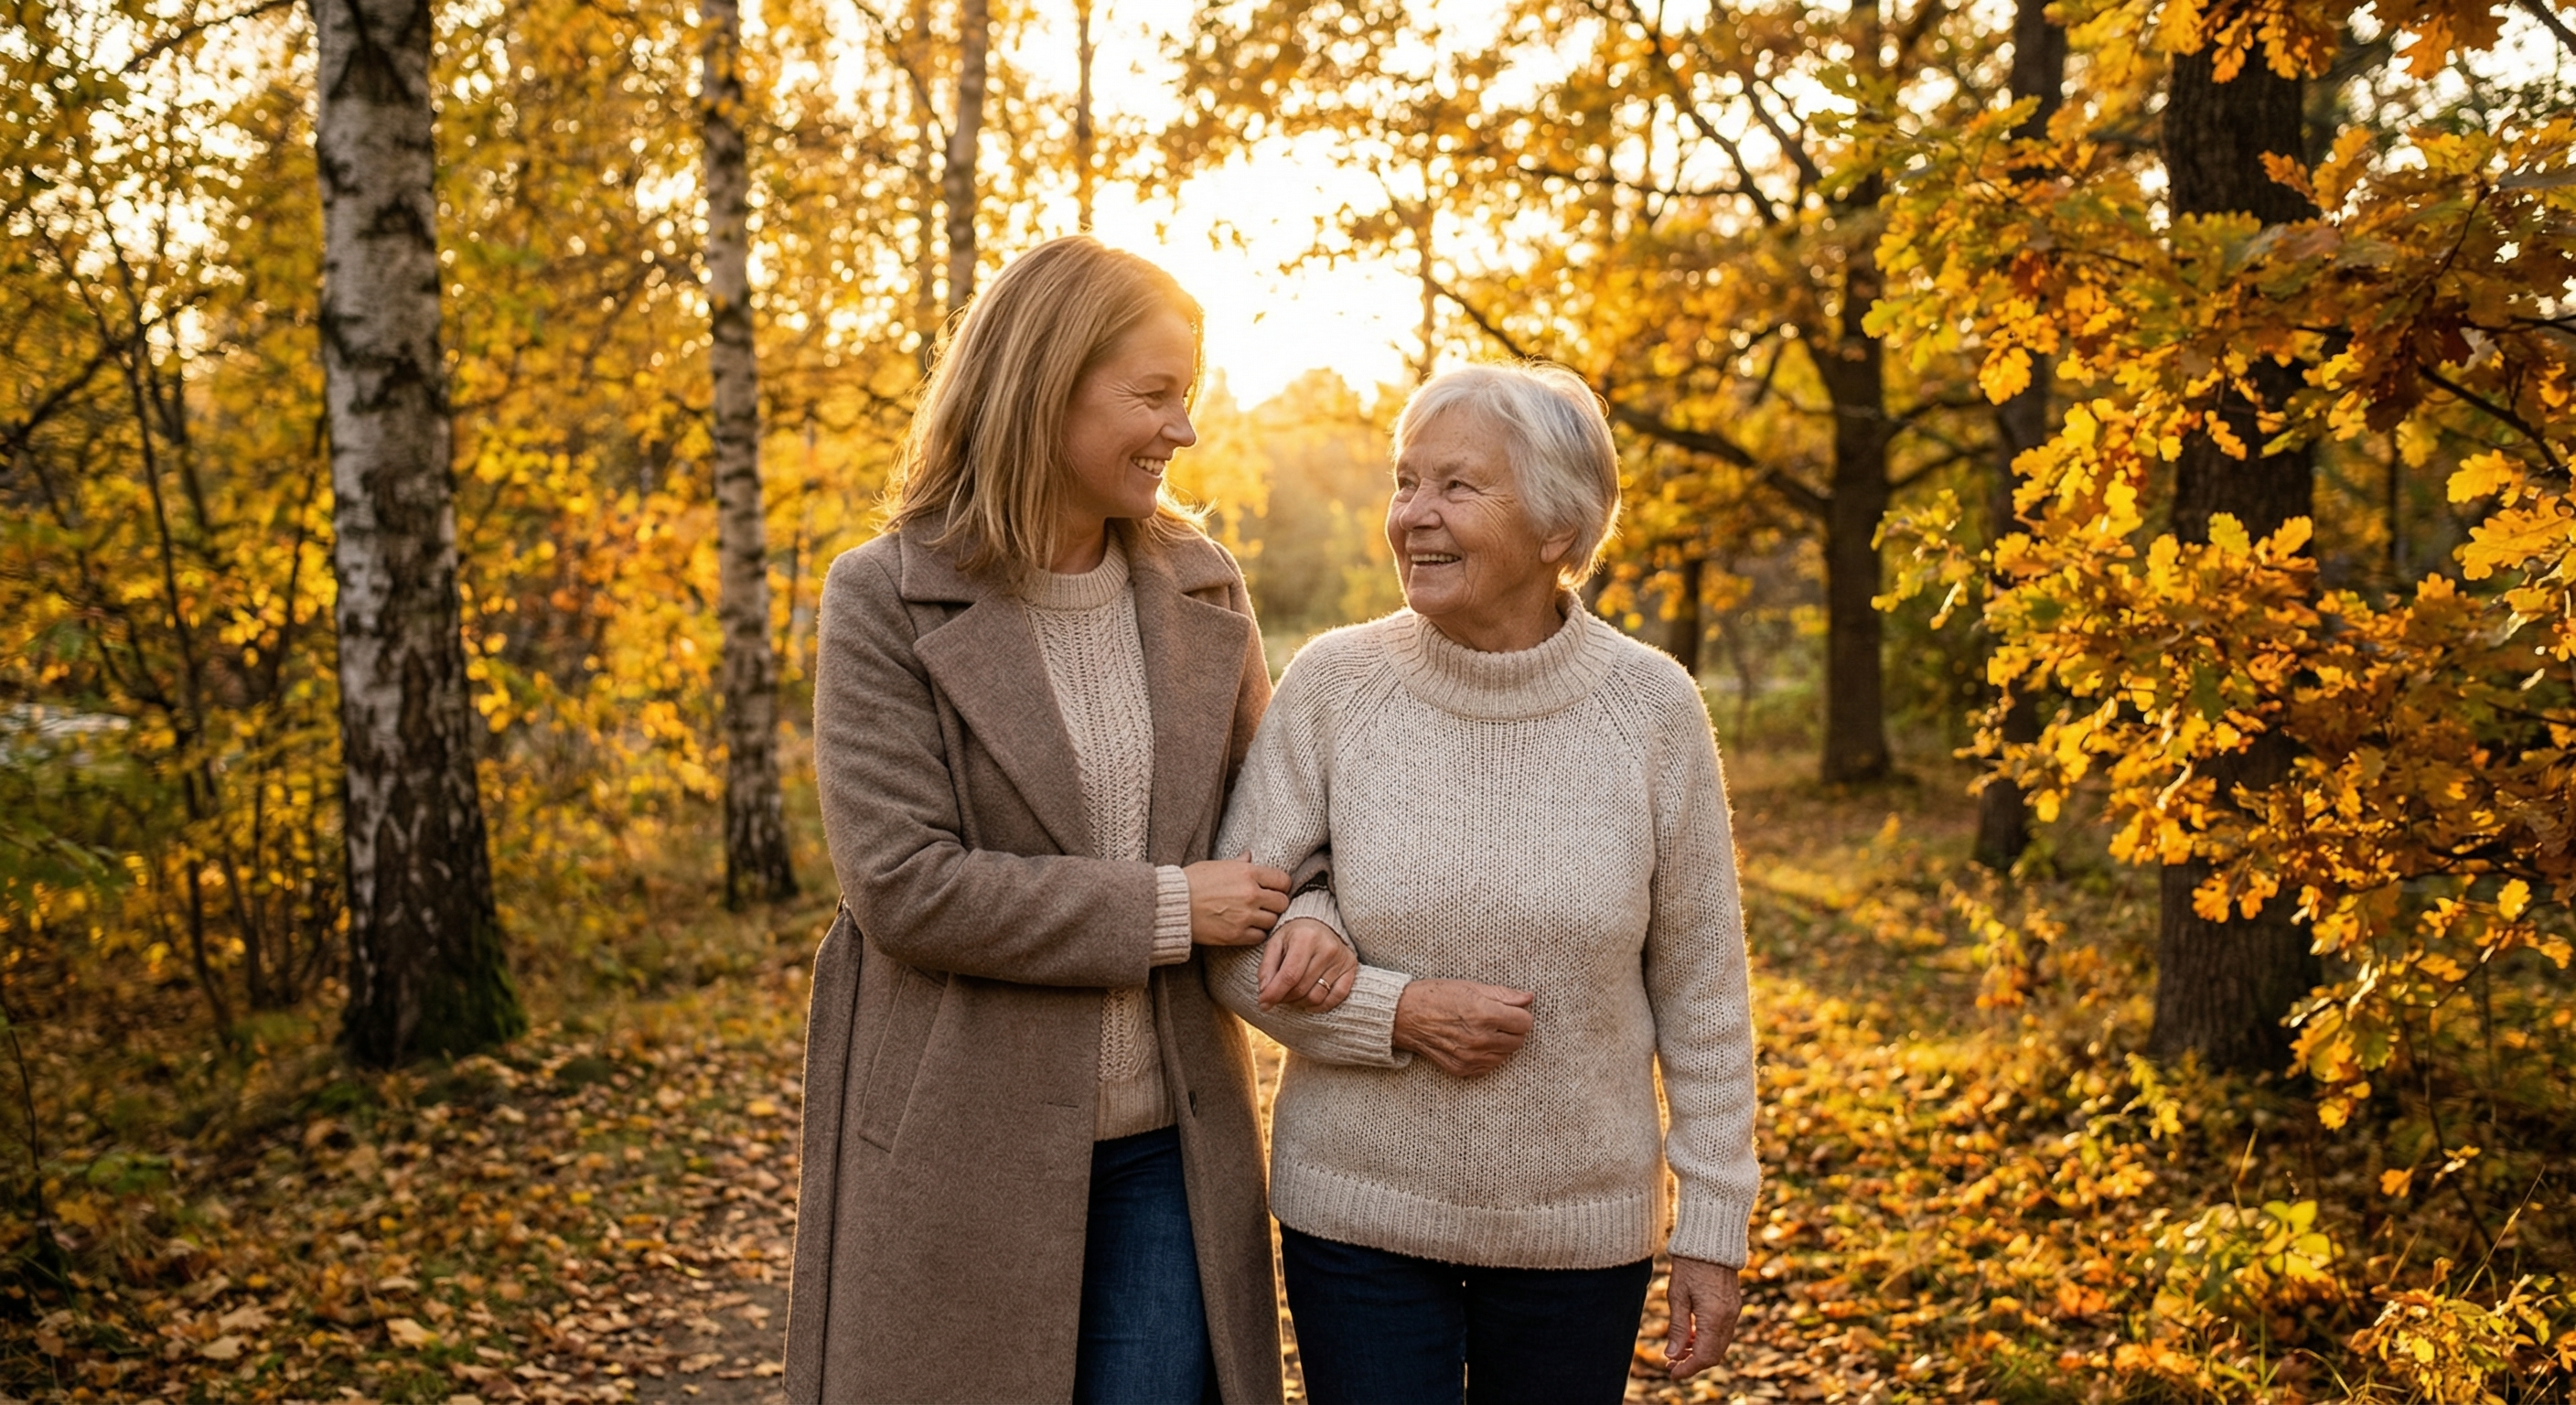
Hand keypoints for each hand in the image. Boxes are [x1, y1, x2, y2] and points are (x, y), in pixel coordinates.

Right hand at [1183, 855, 1289, 946]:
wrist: (1172, 905)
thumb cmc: (1192, 881)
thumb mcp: (1216, 865)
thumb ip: (1239, 863)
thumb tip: (1249, 856)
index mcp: (1248, 873)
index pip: (1283, 880)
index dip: (1281, 886)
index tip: (1274, 889)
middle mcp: (1251, 894)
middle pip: (1282, 902)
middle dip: (1276, 903)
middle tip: (1266, 904)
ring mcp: (1245, 916)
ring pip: (1272, 920)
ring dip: (1266, 919)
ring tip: (1254, 916)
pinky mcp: (1236, 935)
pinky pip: (1259, 936)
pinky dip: (1256, 933)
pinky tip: (1246, 927)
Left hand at [1256, 918, 1357, 1011]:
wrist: (1320, 924)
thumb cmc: (1294, 935)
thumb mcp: (1275, 944)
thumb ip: (1267, 968)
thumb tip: (1265, 993)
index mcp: (1306, 938)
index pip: (1289, 975)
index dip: (1274, 993)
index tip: (1263, 1004)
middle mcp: (1327, 948)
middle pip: (1302, 988)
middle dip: (1284, 998)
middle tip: (1276, 997)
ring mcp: (1341, 959)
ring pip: (1317, 996)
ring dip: (1300, 1003)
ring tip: (1291, 996)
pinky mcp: (1351, 968)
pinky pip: (1337, 997)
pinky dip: (1320, 1006)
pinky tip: (1309, 1002)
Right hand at [1389, 979, 1533, 1076]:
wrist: (1405, 1016)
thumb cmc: (1437, 996)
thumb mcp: (1471, 987)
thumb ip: (1504, 994)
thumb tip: (1529, 998)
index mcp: (1484, 1014)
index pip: (1525, 1022)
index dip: (1519, 1014)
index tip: (1510, 1010)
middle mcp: (1479, 1039)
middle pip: (1518, 1041)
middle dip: (1512, 1029)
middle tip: (1496, 1019)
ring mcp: (1470, 1058)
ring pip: (1506, 1055)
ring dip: (1500, 1043)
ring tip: (1482, 1029)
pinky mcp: (1462, 1070)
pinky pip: (1489, 1066)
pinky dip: (1487, 1056)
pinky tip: (1473, 1042)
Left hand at [1663, 1256, 1742, 1378]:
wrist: (1711, 1237)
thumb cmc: (1689, 1264)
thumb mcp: (1677, 1295)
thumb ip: (1678, 1328)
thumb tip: (1673, 1355)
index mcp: (1714, 1317)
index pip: (1704, 1356)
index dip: (1687, 1368)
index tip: (1671, 1373)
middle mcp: (1729, 1317)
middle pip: (1714, 1354)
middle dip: (1694, 1363)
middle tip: (1672, 1364)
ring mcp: (1734, 1311)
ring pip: (1720, 1344)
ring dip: (1701, 1351)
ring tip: (1679, 1350)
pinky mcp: (1734, 1304)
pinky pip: (1724, 1331)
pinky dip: (1708, 1338)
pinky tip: (1692, 1334)